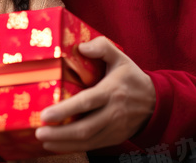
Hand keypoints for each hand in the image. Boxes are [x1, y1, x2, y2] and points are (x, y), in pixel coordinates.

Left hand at [35, 37, 155, 152]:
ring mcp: (114, 128)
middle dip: (60, 133)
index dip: (65, 110)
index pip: (87, 102)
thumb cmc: (132, 78)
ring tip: (44, 140)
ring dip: (64, 143)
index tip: (46, 114)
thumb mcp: (121, 58)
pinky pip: (92, 146)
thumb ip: (102, 47)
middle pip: (85, 128)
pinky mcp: (114, 138)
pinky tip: (58, 145)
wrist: (155, 103)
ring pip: (87, 141)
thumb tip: (82, 47)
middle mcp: (113, 112)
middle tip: (39, 132)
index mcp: (112, 91)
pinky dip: (73, 147)